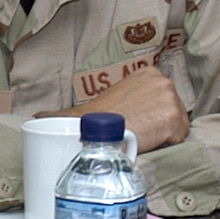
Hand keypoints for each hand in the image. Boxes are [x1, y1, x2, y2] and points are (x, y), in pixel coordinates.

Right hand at [49, 69, 188, 152]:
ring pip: (178, 127)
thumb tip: (39, 115)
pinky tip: (148, 141)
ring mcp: (171, 98)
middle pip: (174, 113)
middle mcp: (163, 81)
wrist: (93, 132)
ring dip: (163, 137)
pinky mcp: (175, 118)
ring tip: (140, 137)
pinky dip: (167, 145)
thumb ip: (97, 103)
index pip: (164, 102)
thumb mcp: (101, 103)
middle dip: (160, 126)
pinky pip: (179, 139)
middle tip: (137, 133)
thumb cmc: (94, 120)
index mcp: (149, 74)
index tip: (138, 124)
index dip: (152, 117)